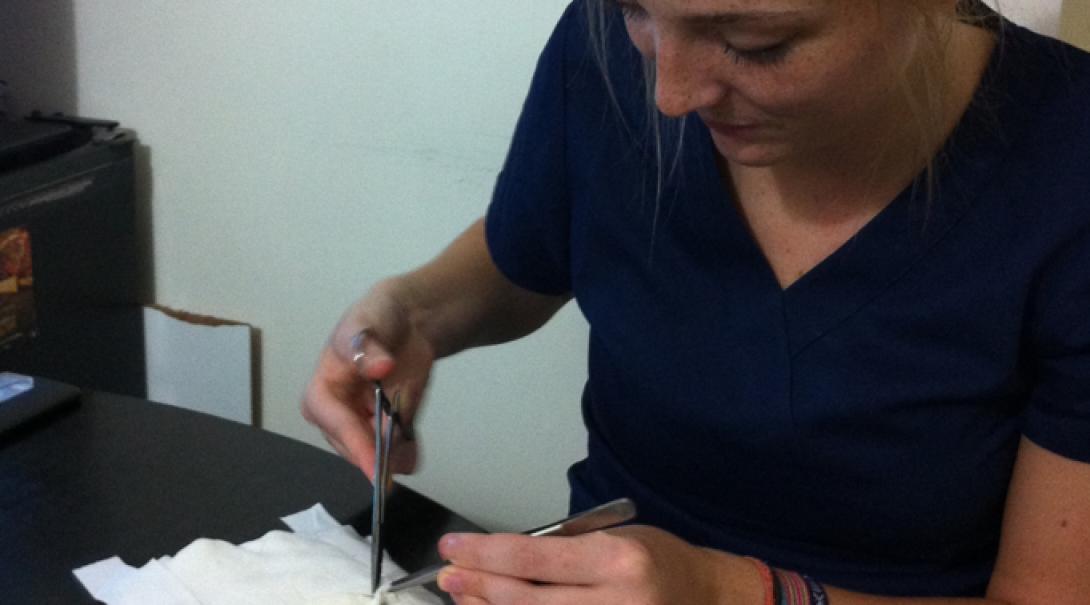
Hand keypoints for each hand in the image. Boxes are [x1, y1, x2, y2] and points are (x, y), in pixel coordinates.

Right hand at [301, 279, 433, 480]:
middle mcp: (337, 416)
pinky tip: (414, 455)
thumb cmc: (376, 319)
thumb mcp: (367, 324)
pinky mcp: (388, 429)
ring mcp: (363, 426)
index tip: (373, 463)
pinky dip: (406, 454)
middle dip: (376, 452)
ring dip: (392, 457)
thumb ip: (368, 345)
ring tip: (409, 450)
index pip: (334, 422)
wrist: (407, 322)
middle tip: (400, 452)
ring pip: (375, 453)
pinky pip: (396, 450)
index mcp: (321, 391)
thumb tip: (378, 367)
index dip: (354, 442)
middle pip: (354, 446)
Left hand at [433, 524, 762, 604]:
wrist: (708, 599)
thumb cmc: (659, 560)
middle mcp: (615, 603)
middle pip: (522, 600)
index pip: (530, 557)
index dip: (482, 552)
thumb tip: (497, 560)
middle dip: (476, 586)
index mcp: (616, 560)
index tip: (451, 545)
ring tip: (463, 596)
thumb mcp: (614, 537)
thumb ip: (560, 552)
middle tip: (447, 574)